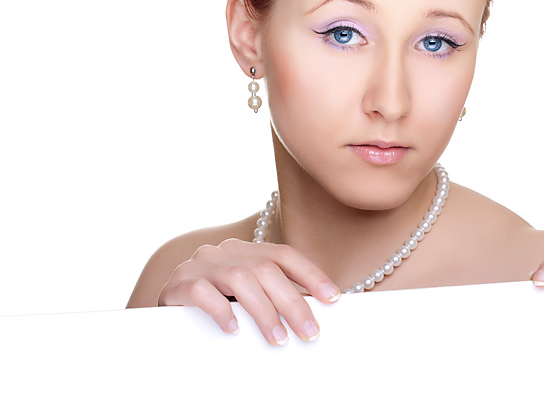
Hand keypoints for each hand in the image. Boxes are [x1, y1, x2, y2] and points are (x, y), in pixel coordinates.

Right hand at [158, 238, 340, 344]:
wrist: (163, 318)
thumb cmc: (217, 308)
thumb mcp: (248, 298)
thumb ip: (274, 296)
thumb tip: (315, 313)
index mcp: (245, 250)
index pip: (284, 255)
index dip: (311, 274)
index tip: (333, 299)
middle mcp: (223, 251)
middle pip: (266, 269)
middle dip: (292, 302)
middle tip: (309, 332)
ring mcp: (199, 265)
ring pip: (239, 279)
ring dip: (263, 311)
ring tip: (278, 339)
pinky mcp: (177, 284)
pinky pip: (202, 292)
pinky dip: (222, 311)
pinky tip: (234, 330)